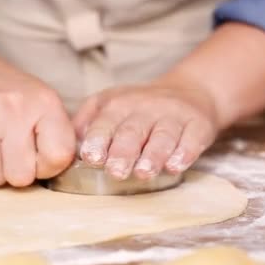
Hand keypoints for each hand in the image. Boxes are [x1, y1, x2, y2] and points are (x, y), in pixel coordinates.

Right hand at [0, 67, 75, 186]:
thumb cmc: (12, 99)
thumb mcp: (45, 107)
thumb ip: (59, 138)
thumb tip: (65, 172)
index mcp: (46, 103)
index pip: (57, 158)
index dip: (47, 166)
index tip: (38, 156)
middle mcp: (15, 106)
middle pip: (21, 176)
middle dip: (17, 173)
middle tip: (12, 153)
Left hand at [73, 79, 219, 179]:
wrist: (190, 92)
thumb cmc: (138, 108)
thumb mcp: (107, 105)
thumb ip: (86, 123)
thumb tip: (65, 146)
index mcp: (118, 105)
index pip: (105, 123)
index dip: (99, 140)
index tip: (91, 158)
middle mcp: (145, 108)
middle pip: (133, 131)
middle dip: (124, 152)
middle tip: (116, 172)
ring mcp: (173, 116)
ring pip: (162, 136)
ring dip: (153, 155)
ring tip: (144, 173)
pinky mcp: (198, 125)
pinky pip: (192, 138)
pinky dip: (184, 153)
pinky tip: (176, 166)